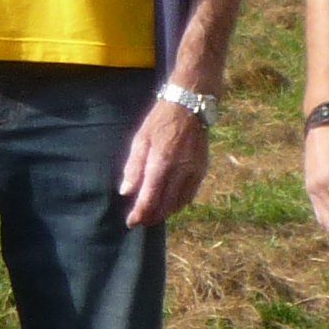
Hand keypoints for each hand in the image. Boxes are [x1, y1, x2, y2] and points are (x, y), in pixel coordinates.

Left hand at [117, 98, 211, 227]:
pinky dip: (179, 204)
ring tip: (153, 216)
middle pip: (165, 205)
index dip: (140, 213)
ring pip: (179, 203)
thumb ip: (133, 167)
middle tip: (140, 222)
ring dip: (165, 213)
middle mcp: (180, 170)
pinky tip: (170, 204)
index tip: (131, 222)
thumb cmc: (160, 121)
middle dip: (151, 217)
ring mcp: (194, 171)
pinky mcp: (202, 170)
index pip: (149, 197)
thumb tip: (126, 191)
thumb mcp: (140, 139)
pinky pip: (190, 195)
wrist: (189, 106)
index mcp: (161, 162)